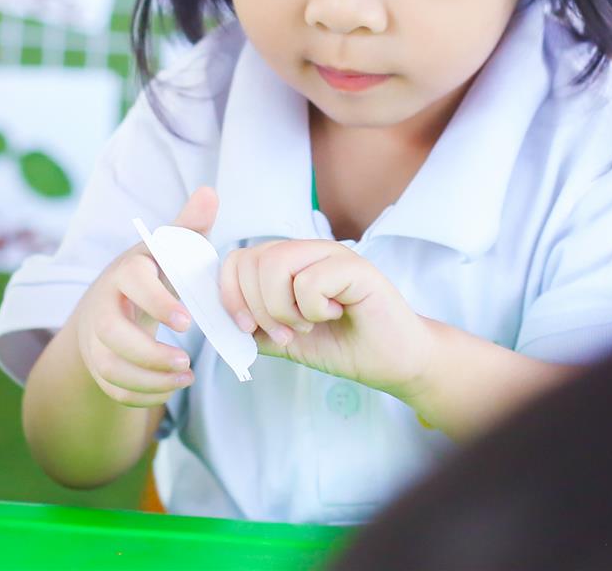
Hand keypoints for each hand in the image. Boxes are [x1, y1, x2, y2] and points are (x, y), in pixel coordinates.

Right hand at [68, 187, 216, 406]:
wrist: (110, 304)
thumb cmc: (149, 274)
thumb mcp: (165, 250)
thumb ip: (188, 227)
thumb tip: (210, 192)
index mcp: (124, 273)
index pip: (133, 283)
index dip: (158, 302)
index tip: (187, 321)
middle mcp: (103, 306)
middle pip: (112, 334)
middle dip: (148, 353)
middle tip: (186, 362)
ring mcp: (95, 339)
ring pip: (110, 367)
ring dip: (149, 379)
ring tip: (184, 377)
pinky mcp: (98, 366)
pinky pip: (113, 389)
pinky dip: (143, 395)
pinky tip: (171, 387)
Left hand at [219, 239, 434, 396]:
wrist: (393, 361)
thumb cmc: (343, 345)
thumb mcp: (285, 340)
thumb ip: (255, 329)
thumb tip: (218, 323)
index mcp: (286, 263)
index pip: (236, 260)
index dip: (230, 296)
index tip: (247, 329)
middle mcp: (306, 250)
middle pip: (250, 260)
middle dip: (258, 309)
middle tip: (287, 333)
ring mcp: (330, 254)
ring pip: (275, 265)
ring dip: (284, 309)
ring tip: (308, 324)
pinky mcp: (355, 266)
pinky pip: (309, 282)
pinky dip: (314, 310)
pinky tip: (336, 314)